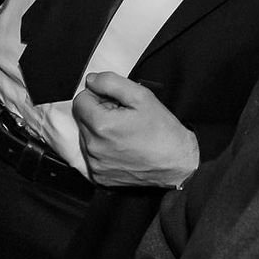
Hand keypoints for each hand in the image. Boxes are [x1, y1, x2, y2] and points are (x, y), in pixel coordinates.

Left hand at [70, 72, 198, 188]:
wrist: (177, 163)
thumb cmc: (162, 131)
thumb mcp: (141, 96)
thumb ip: (111, 82)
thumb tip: (91, 81)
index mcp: (101, 125)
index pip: (80, 100)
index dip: (98, 96)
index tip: (114, 102)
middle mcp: (93, 147)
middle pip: (81, 119)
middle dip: (98, 113)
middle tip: (122, 117)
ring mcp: (95, 164)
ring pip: (85, 137)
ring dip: (99, 131)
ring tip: (123, 133)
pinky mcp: (99, 177)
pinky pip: (91, 156)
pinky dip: (102, 149)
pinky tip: (121, 148)